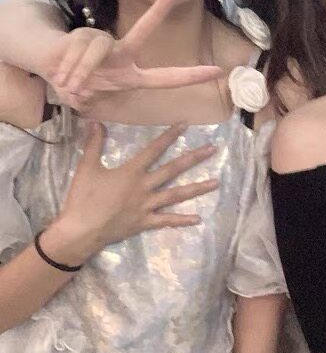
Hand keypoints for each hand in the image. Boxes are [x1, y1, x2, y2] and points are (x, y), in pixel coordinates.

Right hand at [38, 0, 221, 110]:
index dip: (190, 76)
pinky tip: (62, 74)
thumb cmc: (77, 86)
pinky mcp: (84, 34)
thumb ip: (86, 100)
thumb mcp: (86, 99)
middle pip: (143, 31)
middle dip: (158, 11)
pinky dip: (68, 69)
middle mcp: (122, 53)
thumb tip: (79, 98)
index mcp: (131, 74)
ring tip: (69, 85)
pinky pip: (79, 52)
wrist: (53, 68)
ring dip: (79, 74)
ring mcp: (103, 41)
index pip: (166, 77)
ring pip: (96, 52)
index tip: (216, 71)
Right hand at [43, 124, 218, 265]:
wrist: (81, 230)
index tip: (185, 124)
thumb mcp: (87, 167)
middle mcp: (144, 187)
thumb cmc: (83, 198)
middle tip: (213, 150)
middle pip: (173, 169)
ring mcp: (147, 206)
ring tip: (216, 182)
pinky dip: (182, 220)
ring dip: (197, 188)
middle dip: (193, 158)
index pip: (154, 149)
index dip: (170, 136)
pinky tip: (198, 218)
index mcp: (132, 172)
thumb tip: (96, 121)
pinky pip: (167, 221)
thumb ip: (94, 144)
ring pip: (177, 195)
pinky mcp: (145, 223)